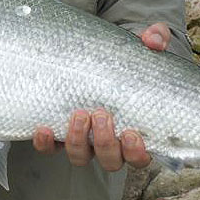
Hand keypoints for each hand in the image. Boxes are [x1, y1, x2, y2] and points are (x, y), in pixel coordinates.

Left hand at [32, 22, 172, 170]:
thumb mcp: (145, 47)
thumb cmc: (130, 60)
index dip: (136, 153)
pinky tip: (43, 129)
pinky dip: (47, 144)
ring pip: (81, 157)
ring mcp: (85, 140)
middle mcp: (110, 142)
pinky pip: (52, 148)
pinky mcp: (61, 133)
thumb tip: (152, 39)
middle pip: (110, 160)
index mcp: (136, 132)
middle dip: (105, 142)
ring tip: (79, 114)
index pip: (140, 157)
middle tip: (101, 114)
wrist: (102, 57)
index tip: (131, 133)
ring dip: (78, 141)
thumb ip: (156, 39)